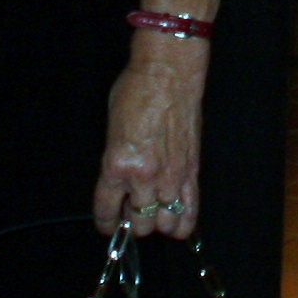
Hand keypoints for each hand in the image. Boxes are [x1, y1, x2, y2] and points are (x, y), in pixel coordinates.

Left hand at [95, 44, 205, 238]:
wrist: (169, 73)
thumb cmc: (135, 92)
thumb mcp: (111, 130)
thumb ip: (114, 164)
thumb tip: (120, 186)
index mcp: (117, 165)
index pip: (107, 211)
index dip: (105, 222)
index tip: (107, 224)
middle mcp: (144, 177)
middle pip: (139, 223)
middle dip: (132, 221)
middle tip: (131, 208)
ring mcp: (171, 176)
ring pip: (165, 222)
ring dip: (157, 221)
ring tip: (153, 210)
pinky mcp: (192, 171)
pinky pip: (190, 210)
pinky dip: (183, 223)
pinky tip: (176, 224)